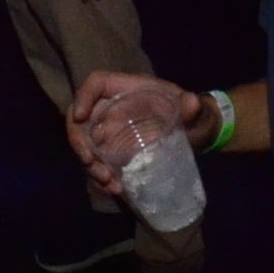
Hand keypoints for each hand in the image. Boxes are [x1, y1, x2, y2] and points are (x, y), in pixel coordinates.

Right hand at [67, 70, 197, 192]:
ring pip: (86, 145)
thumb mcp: (191, 108)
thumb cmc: (187, 112)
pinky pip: (98, 162)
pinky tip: (115, 188)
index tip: (80, 118)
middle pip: (81, 119)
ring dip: (91, 166)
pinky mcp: (112, 150)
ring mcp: (108, 130)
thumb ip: (191, 106)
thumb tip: (193, 103)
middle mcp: (111, 108)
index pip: (96, 84)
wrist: (191, 133)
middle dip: (80, 143)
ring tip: (109, 183)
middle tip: (91, 163)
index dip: (83, 97)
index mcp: (126, 89)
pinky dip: (102, 176)